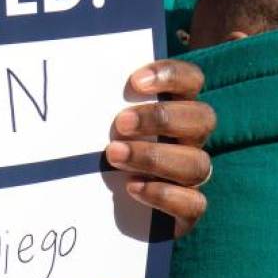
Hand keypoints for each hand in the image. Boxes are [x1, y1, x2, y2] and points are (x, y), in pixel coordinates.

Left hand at [105, 60, 214, 237]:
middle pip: (201, 119)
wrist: (102, 204)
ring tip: (114, 154)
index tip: (134, 81)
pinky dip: (164, 194)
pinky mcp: (189, 209)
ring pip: (197, 162)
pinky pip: (195, 203)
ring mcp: (192, 173)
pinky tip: (132, 188)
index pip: (192, 79)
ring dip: (153, 156)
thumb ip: (103, 95)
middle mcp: (190, 137)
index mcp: (175, 106)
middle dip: (160, 118)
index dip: (171, 75)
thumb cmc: (102, 145)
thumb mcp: (101, 117)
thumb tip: (76, 67)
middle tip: (120, 122)